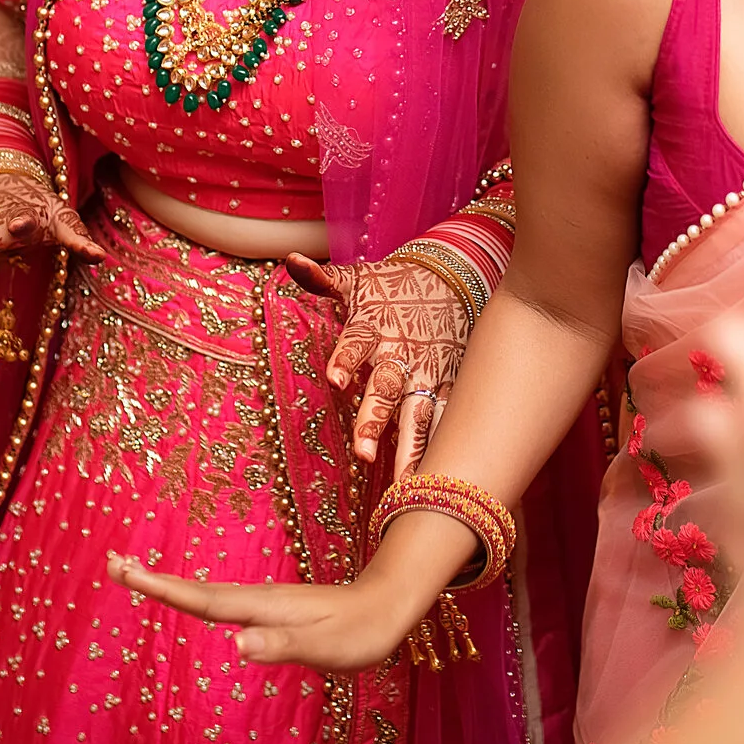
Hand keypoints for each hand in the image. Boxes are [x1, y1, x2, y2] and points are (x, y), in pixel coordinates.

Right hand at [108, 551, 427, 671]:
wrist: (388, 604)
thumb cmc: (360, 631)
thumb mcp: (326, 647)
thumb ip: (281, 646)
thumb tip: (237, 644)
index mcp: (263, 607)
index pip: (203, 600)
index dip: (162, 588)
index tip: (125, 571)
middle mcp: (258, 599)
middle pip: (195, 590)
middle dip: (153, 580)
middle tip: (112, 564)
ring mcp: (264, 601)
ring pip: (206, 593)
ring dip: (169, 585)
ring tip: (134, 575)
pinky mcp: (271, 609)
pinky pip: (222, 601)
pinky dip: (195, 596)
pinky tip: (189, 599)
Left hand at [286, 254, 471, 470]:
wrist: (453, 279)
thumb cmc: (393, 286)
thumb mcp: (358, 279)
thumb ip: (322, 279)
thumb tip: (290, 261)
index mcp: (373, 327)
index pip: (356, 344)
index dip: (346, 360)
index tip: (336, 379)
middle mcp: (400, 354)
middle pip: (386, 389)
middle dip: (374, 418)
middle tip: (362, 452)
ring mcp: (425, 373)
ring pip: (417, 414)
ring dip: (408, 447)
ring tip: (401, 482)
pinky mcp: (445, 387)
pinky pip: (441, 423)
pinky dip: (436, 450)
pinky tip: (432, 482)